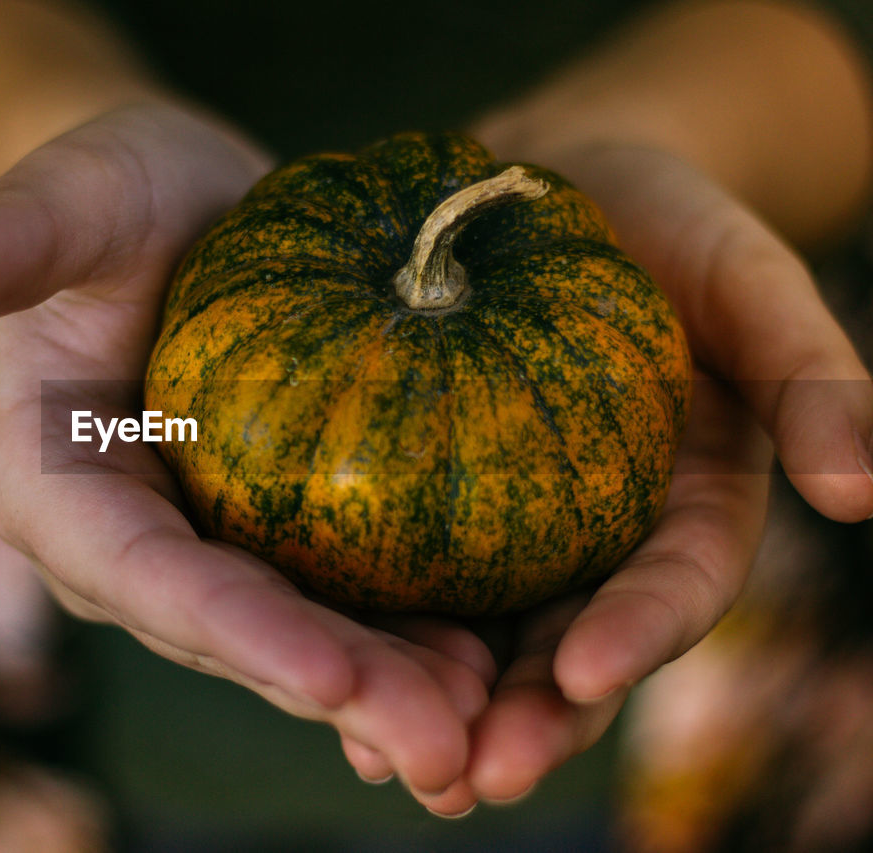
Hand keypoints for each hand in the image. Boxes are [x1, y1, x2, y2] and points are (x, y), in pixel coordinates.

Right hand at [0, 102, 500, 814]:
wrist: (178, 205)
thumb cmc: (111, 193)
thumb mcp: (72, 196)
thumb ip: (11, 234)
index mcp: (57, 492)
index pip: (144, 577)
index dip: (233, 631)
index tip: (330, 675)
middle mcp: (130, 546)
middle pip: (231, 638)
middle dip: (335, 696)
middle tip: (445, 749)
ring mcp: (204, 547)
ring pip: (296, 636)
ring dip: (389, 691)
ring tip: (487, 727)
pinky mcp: (272, 530)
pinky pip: (338, 596)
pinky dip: (407, 636)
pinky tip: (489, 661)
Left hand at [438, 142, 872, 801]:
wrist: (561, 191)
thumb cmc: (675, 230)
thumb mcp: (754, 285)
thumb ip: (811, 379)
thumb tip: (864, 492)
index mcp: (691, 512)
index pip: (674, 591)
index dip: (638, 636)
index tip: (586, 675)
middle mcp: (602, 543)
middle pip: (570, 649)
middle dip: (529, 721)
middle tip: (471, 777)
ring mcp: (518, 533)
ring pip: (483, 637)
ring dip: (438, 704)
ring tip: (377, 759)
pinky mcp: (438, 505)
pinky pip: (407, 575)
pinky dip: (373, 628)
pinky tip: (319, 672)